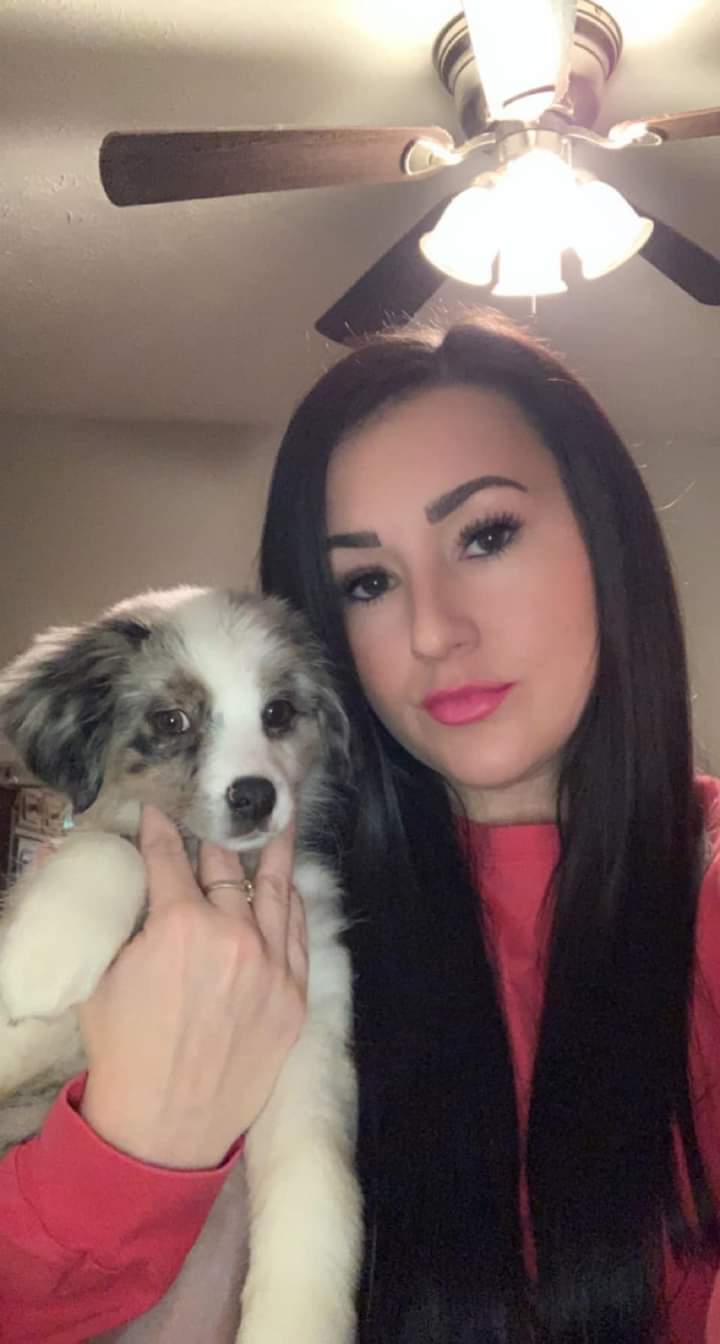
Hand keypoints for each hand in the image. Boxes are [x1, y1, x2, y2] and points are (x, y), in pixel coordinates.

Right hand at [78, 805, 307, 1168]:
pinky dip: (293, 905)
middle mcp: (232, 935)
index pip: (170, 857)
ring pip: (275, 892)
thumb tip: (80, 863)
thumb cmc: (123, 1050)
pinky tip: (290, 887)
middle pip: (226, 869)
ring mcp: (270, 966)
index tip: (159, 813)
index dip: (160, 830)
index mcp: (178, 924)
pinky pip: (298, 934)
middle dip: (215, 841)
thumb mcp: (100, 976)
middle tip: (215, 821)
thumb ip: (108, 916)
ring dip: (273, 854)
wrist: (164, 1126)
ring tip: (278, 824)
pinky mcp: (294, 996)